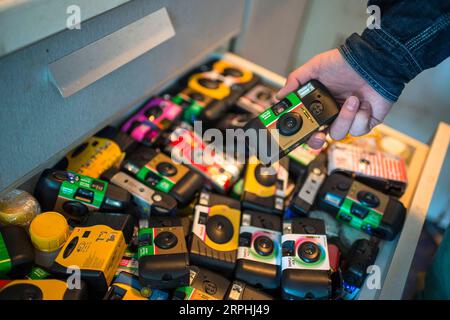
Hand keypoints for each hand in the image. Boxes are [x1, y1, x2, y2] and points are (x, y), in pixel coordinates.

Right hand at [277, 49, 392, 148]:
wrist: (374, 60)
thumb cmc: (346, 62)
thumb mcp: (315, 67)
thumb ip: (296, 80)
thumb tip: (280, 95)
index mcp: (318, 105)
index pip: (305, 124)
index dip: (298, 132)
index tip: (292, 134)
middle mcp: (332, 114)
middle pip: (319, 137)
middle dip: (317, 139)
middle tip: (318, 133)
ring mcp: (348, 119)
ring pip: (339, 134)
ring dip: (344, 118)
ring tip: (351, 100)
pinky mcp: (365, 122)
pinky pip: (358, 130)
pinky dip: (359, 116)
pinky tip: (362, 103)